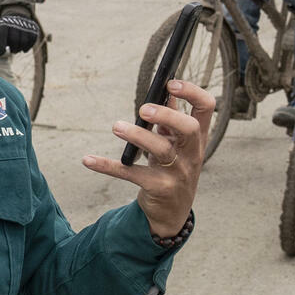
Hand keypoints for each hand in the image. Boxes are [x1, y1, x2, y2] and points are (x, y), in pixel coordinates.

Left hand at [0, 13, 39, 53]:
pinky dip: (27, 47)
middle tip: (10, 51)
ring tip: (15, 48)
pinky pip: (31, 41)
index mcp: (3, 24)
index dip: (1, 45)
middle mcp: (15, 24)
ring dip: (19, 48)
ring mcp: (25, 26)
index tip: (0, 53)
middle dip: (12, 49)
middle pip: (14, 40)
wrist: (15, 18)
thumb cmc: (1, 29)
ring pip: (23, 42)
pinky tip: (22, 47)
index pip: (2, 34)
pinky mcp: (33, 29)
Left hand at [87, 79, 212, 238]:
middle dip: (167, 115)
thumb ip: (171, 117)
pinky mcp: (159, 189)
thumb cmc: (173, 166)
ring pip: (161, 150)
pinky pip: (133, 175)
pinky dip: (109, 166)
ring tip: (116, 127)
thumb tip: (162, 86)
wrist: (172, 211)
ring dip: (137, 136)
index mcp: (198, 137)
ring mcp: (178, 173)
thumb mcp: (176, 142)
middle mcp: (193, 154)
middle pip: (189, 129)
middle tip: (143, 109)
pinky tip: (88, 160)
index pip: (206, 107)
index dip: (192, 92)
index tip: (170, 82)